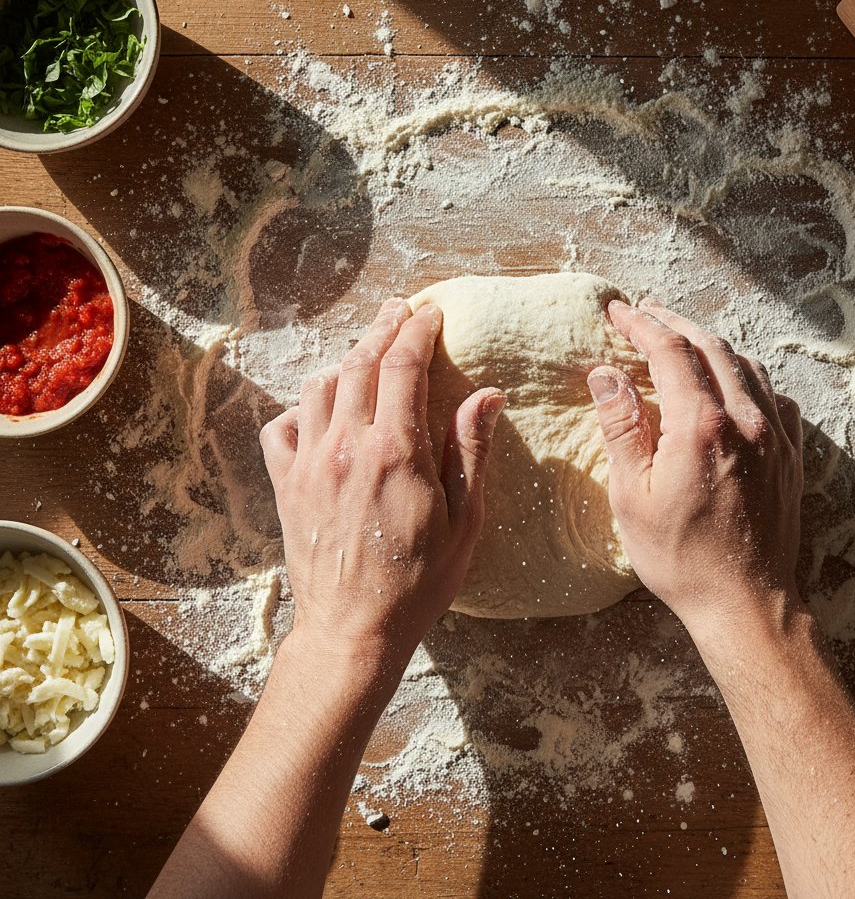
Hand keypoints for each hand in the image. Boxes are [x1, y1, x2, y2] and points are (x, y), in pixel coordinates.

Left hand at [259, 298, 504, 670]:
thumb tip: (487, 396)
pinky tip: (322, 409)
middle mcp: (347, 447)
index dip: (417, 330)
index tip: (430, 313)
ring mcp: (310, 464)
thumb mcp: (464, 521)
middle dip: (383, 328)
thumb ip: (471, 452)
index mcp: (396, 452)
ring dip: (346, 360)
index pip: (403, 364)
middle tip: (400, 310)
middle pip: (360, 362)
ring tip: (367, 351)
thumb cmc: (419, 581)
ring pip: (320, 386)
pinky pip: (282, 426)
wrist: (354, 630)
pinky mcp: (287, 485)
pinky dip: (302, 406)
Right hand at [588, 299, 803, 635]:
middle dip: (674, 323)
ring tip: (682, 339)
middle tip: (644, 313)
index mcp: (702, 427)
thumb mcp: (633, 497)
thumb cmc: (682, 559)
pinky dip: (748, 376)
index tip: (618, 311)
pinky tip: (733, 384)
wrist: (746, 605)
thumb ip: (622, 427)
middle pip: (710, 347)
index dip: (642, 324)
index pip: (670, 351)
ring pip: (746, 365)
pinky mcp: (792, 456)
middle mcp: (746, 421)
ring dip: (710, 344)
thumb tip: (606, 374)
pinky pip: (774, 396)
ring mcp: (776, 437)